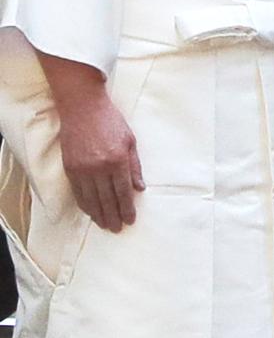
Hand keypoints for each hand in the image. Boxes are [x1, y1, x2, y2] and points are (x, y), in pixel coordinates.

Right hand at [57, 91, 144, 232]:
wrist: (83, 108)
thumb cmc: (111, 122)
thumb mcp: (130, 141)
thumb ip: (134, 167)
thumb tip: (140, 189)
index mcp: (117, 160)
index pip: (123, 192)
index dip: (127, 208)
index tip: (130, 220)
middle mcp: (99, 168)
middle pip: (107, 199)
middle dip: (113, 216)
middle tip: (117, 229)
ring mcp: (82, 169)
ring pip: (91, 199)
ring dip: (98, 214)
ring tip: (105, 225)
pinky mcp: (70, 168)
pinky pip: (78, 192)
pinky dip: (85, 204)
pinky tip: (90, 211)